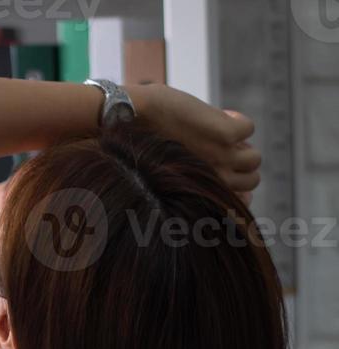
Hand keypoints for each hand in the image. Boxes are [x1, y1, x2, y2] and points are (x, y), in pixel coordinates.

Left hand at [131, 84, 260, 201]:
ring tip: (221, 134)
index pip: (239, 201)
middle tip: (222, 148)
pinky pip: (248, 128)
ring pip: (254, 157)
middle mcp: (212, 180)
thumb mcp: (165, 175)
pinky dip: (238, 119)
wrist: (126, 120)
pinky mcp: (224, 133)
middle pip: (252, 180)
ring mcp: (220, 157)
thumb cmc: (138, 146)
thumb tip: (208, 173)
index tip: (226, 170)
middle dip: (241, 164)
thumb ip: (189, 178)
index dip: (237, 184)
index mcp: (199, 192)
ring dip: (242, 143)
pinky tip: (220, 115)